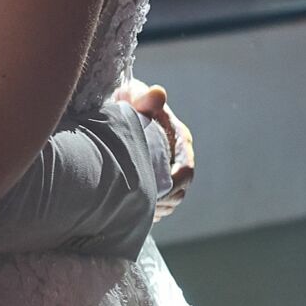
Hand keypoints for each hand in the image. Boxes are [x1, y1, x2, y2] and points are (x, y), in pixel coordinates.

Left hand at [115, 78, 195, 219]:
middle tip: (138, 207)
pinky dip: (151, 210)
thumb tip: (158, 94)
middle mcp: (180, 157)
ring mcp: (171, 170)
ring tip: (135, 211)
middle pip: (180, 192)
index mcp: (181, 140)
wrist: (119, 109)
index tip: (151, 192)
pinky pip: (162, 204)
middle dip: (162, 202)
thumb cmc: (128, 101)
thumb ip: (143, 96)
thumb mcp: (133, 96)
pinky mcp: (161, 180)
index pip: (186, 172)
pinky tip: (134, 211)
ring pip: (172, 201)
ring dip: (156, 208)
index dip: (172, 186)